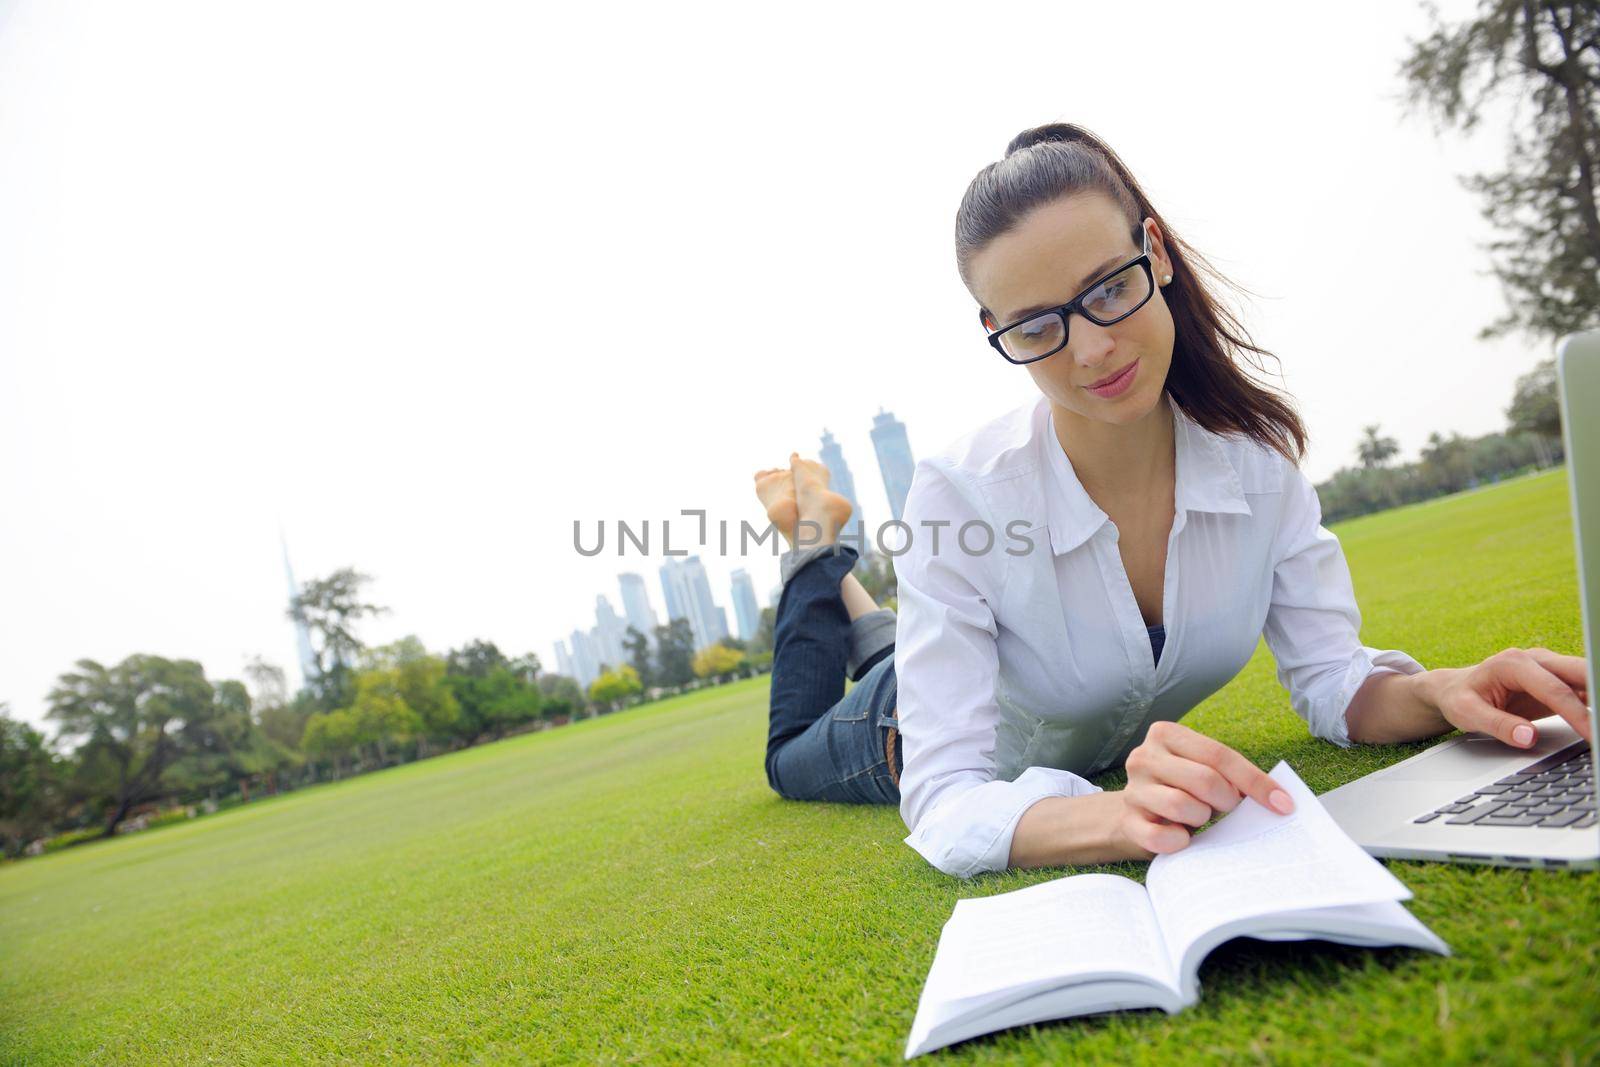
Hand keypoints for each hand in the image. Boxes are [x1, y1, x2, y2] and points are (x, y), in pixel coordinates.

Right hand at [1114, 720, 1293, 855]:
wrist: (1136, 813)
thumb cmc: (1181, 788)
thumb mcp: (1201, 769)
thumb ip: (1229, 774)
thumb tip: (1277, 798)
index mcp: (1166, 734)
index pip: (1219, 754)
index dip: (1255, 781)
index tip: (1283, 804)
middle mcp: (1144, 757)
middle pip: (1204, 779)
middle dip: (1226, 800)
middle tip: (1226, 808)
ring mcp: (1133, 790)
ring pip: (1181, 805)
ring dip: (1200, 817)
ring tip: (1197, 816)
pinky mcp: (1128, 822)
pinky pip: (1161, 837)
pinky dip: (1180, 841)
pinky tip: (1182, 837)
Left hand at [1418, 646, 1591, 748]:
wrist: (1456, 688)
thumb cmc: (1460, 698)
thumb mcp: (1467, 714)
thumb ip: (1498, 725)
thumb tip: (1529, 737)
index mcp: (1514, 664)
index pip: (1555, 690)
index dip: (1577, 715)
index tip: (1594, 736)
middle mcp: (1536, 660)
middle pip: (1581, 673)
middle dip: (1599, 696)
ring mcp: (1550, 668)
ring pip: (1586, 679)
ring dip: (1598, 700)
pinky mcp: (1557, 681)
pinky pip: (1584, 691)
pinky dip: (1595, 705)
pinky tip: (1598, 723)